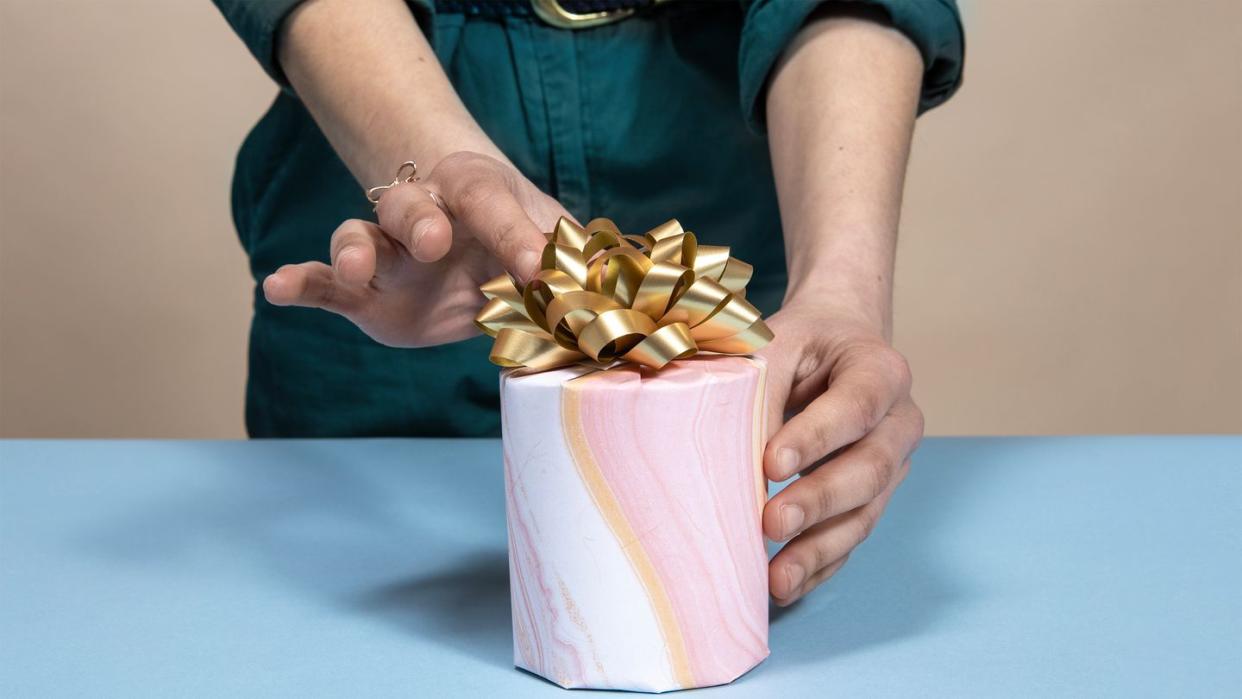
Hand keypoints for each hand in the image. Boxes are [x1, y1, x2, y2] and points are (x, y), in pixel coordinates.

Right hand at [261, 151, 568, 346]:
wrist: (474, 249)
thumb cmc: (520, 239)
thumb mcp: (554, 244)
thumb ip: (574, 263)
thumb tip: (617, 291)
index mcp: (476, 193)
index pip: (493, 206)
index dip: (515, 234)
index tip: (540, 268)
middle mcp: (426, 214)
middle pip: (412, 206)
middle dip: (420, 222)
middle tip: (433, 242)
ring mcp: (390, 253)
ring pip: (362, 236)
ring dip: (355, 248)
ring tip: (353, 265)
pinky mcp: (364, 292)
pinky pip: (326, 283)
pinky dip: (300, 283)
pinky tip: (276, 287)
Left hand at [755, 300, 923, 604]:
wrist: (836, 343)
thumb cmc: (801, 344)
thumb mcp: (777, 344)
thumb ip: (759, 388)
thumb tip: (724, 451)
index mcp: (880, 370)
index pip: (856, 406)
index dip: (817, 438)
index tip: (771, 464)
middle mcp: (899, 421)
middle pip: (870, 467)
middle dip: (819, 500)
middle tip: (771, 522)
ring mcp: (893, 466)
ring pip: (865, 513)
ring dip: (819, 547)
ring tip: (777, 576)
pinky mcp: (873, 499)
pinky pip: (851, 538)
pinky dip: (819, 565)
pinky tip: (786, 585)